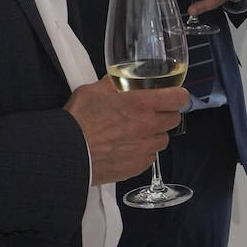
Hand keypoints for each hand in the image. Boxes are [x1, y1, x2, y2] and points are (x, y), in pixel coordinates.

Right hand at [64, 76, 189, 184]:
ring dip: (154, 135)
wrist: (67, 153)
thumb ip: (112, 84)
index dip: (177, 95)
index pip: (179, 98)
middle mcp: (148, 126)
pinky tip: (127, 148)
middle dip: (165, 114)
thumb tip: (118, 80)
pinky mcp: (137, 167)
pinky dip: (143, 152)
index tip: (172, 95)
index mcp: (141, 104)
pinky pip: (150, 157)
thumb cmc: (77, 120)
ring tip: (136, 133)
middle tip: (150, 113)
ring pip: (163, 140)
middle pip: (174, 119)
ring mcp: (144, 148)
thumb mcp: (92, 91)